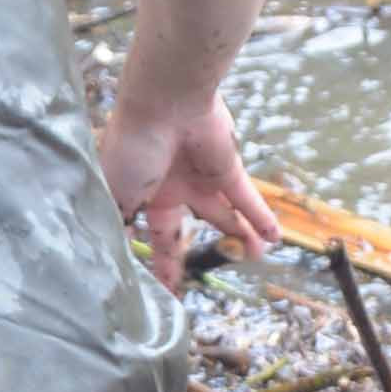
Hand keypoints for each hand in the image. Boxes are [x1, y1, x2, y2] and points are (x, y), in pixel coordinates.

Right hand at [96, 83, 289, 289]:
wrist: (163, 101)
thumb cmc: (132, 145)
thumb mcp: (115, 193)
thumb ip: (120, 224)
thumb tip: (116, 257)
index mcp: (142, 195)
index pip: (153, 236)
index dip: (159, 263)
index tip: (164, 290)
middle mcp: (173, 187)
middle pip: (189, 228)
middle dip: (196, 251)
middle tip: (207, 269)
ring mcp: (202, 177)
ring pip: (225, 214)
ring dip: (241, 235)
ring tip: (257, 256)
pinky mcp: (227, 167)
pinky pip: (247, 198)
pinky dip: (261, 217)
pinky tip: (276, 237)